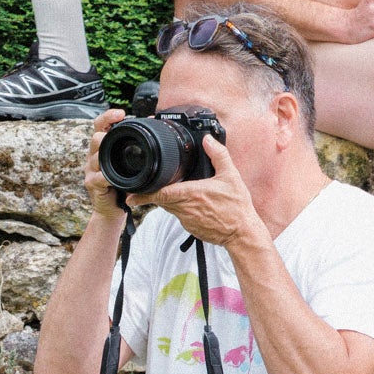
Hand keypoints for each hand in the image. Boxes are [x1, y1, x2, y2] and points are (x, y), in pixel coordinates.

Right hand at [82, 108, 126, 224]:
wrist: (113, 208)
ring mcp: (91, 170)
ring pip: (95, 157)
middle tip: (114, 132)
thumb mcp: (129, 162)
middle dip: (104, 134)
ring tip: (114, 155)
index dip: (107, 117)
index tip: (121, 113)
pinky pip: (97, 177)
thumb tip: (153, 121)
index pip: (100, 126)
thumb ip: (136, 144)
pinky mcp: (92, 184)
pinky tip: (110, 178)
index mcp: (104, 147)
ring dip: (104, 155)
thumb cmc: (123, 183)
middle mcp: (94, 156)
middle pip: (95, 138)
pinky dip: (104, 177)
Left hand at [144, 135, 270, 258]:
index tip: (131, 194)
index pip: (160, 194)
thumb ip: (218, 155)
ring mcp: (186, 220)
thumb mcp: (231, 176)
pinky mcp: (190, 228)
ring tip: (171, 191)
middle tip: (145, 187)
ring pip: (168, 207)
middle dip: (152, 193)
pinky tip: (191, 203)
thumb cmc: (237, 207)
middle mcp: (185, 208)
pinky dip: (179, 208)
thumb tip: (207, 139)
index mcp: (191, 194)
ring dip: (166, 199)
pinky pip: (179, 215)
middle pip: (160, 200)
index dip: (143, 194)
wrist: (242, 234)